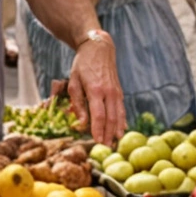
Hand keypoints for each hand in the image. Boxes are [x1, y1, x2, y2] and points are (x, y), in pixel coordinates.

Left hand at [66, 30, 123, 144]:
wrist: (99, 48)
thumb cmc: (82, 64)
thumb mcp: (73, 81)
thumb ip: (77, 102)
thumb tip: (82, 122)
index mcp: (95, 89)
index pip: (98, 115)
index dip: (98, 129)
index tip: (96, 141)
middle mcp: (108, 91)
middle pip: (110, 118)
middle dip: (108, 134)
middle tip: (105, 148)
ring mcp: (116, 91)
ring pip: (118, 115)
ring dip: (116, 130)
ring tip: (114, 143)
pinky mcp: (119, 91)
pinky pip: (121, 109)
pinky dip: (121, 120)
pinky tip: (121, 130)